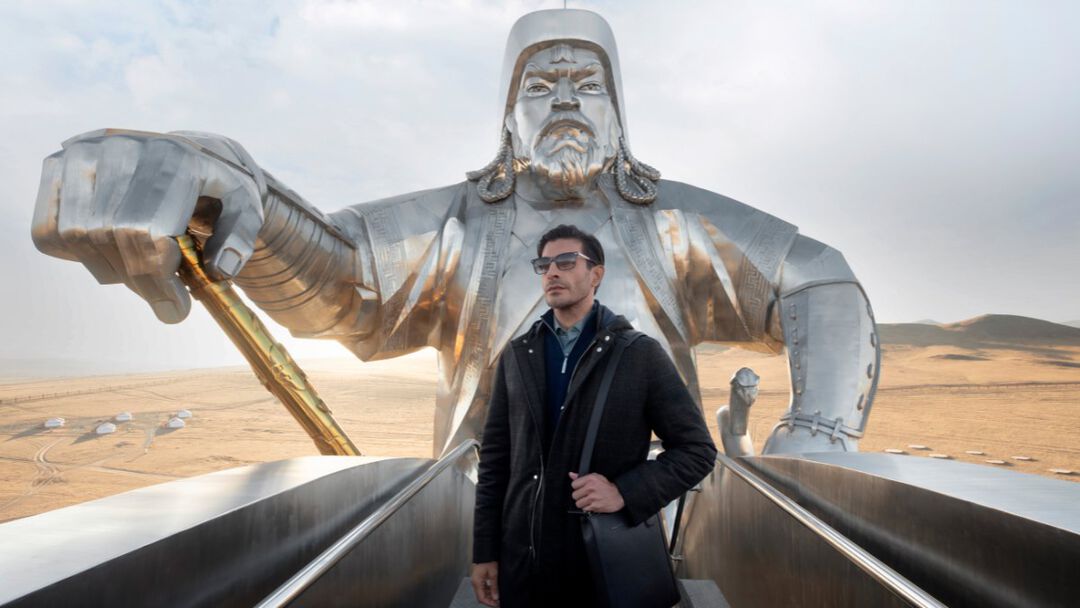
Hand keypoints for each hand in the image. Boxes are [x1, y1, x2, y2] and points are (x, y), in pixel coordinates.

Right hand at [31, 129, 264, 323]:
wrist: (190, 151)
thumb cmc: (219, 187)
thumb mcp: (246, 208)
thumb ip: (240, 240)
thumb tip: (219, 271)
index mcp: (174, 157)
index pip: (145, 230)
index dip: (157, 280)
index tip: (176, 309)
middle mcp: (122, 146)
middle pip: (110, 236)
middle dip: (139, 281)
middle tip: (163, 297)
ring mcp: (84, 153)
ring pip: (75, 236)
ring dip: (109, 270)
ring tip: (142, 270)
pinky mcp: (58, 165)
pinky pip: (47, 230)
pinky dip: (74, 254)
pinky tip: (111, 251)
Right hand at [471, 561, 499, 606]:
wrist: (485, 553)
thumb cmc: (488, 560)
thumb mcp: (493, 574)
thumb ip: (494, 587)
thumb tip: (495, 597)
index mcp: (477, 582)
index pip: (481, 598)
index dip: (489, 603)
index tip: (496, 604)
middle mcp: (475, 582)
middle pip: (481, 596)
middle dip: (489, 600)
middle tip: (498, 602)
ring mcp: (476, 581)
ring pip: (482, 593)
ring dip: (489, 596)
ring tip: (497, 597)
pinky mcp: (479, 579)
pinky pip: (483, 588)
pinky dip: (488, 591)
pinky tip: (494, 591)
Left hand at [569, 472, 624, 512]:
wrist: (618, 496)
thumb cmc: (607, 486)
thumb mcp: (596, 477)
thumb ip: (582, 477)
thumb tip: (571, 475)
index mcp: (590, 479)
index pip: (574, 484)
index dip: (577, 487)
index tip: (581, 488)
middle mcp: (590, 487)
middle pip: (574, 495)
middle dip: (579, 496)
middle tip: (585, 495)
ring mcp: (592, 498)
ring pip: (578, 503)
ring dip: (582, 503)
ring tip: (588, 500)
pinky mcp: (594, 506)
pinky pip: (584, 509)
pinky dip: (587, 508)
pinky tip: (592, 504)